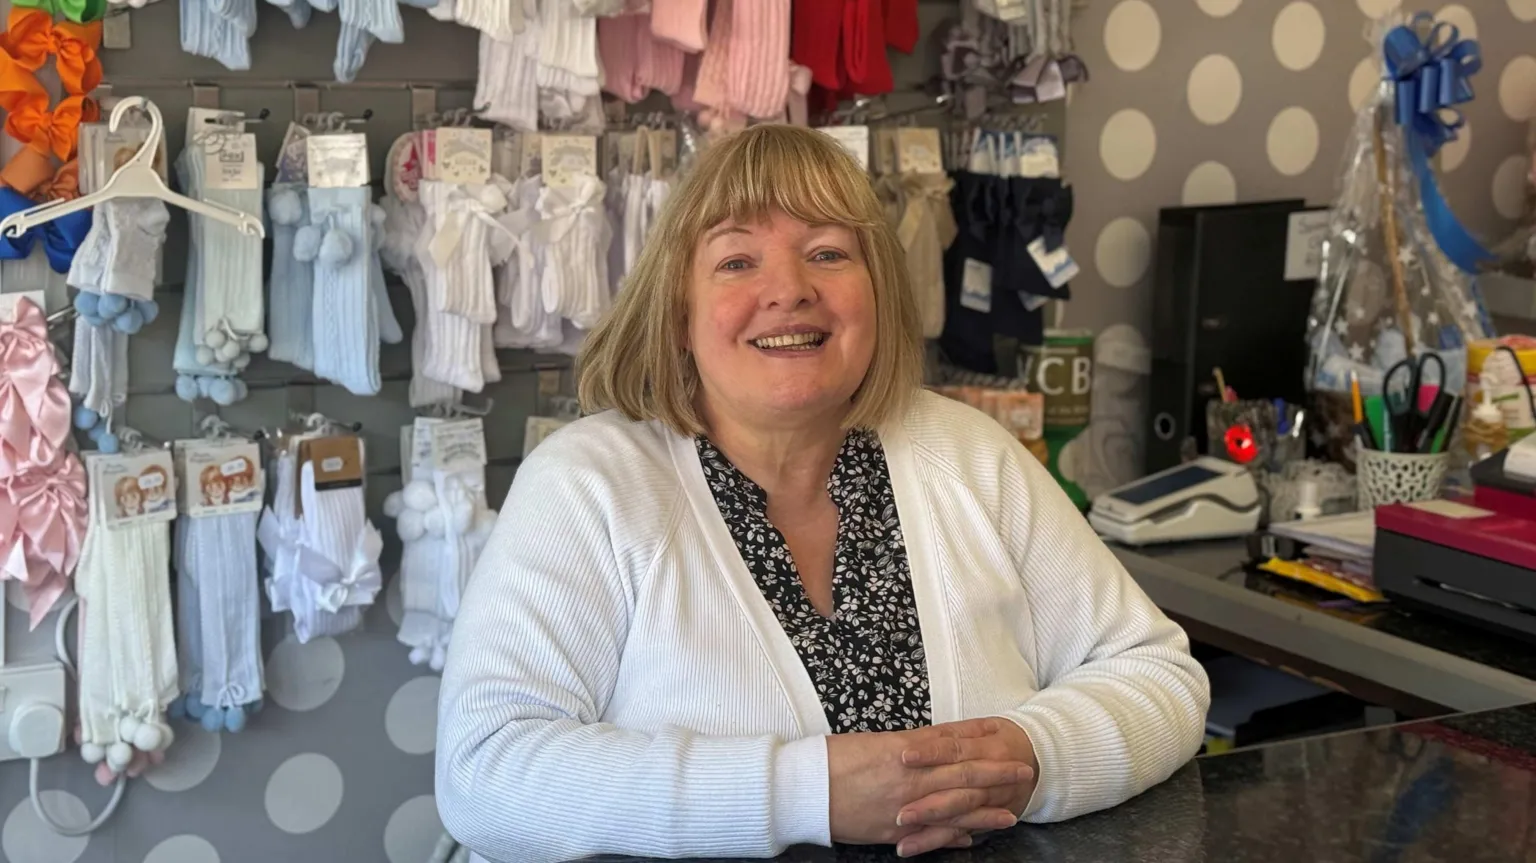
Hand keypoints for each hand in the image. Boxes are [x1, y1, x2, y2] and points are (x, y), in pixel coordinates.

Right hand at [826, 718, 1033, 850]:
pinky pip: (932, 836)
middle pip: (964, 774)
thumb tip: (929, 746)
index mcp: (905, 751)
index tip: (1002, 733)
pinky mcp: (895, 831)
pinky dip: (953, 838)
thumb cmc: (832, 760)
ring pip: (955, 809)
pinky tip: (971, 840)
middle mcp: (912, 779)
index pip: (952, 742)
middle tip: (1024, 770)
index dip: (979, 738)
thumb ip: (904, 746)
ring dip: (985, 812)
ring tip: (1011, 814)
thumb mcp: (871, 743)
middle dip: (996, 773)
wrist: (804, 788)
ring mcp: (906, 807)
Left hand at [892, 718, 1038, 856]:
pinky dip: (941, 841)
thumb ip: (955, 733)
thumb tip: (918, 738)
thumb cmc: (1005, 739)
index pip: (955, 749)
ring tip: (904, 842)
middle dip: (930, 806)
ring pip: (960, 818)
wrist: (1043, 761)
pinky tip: (917, 847)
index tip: (904, 756)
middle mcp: (991, 780)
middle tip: (901, 814)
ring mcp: (991, 803)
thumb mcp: (986, 727)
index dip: (931, 753)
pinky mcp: (987, 819)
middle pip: (958, 791)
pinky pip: (962, 832)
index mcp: (989, 749)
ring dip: (932, 831)